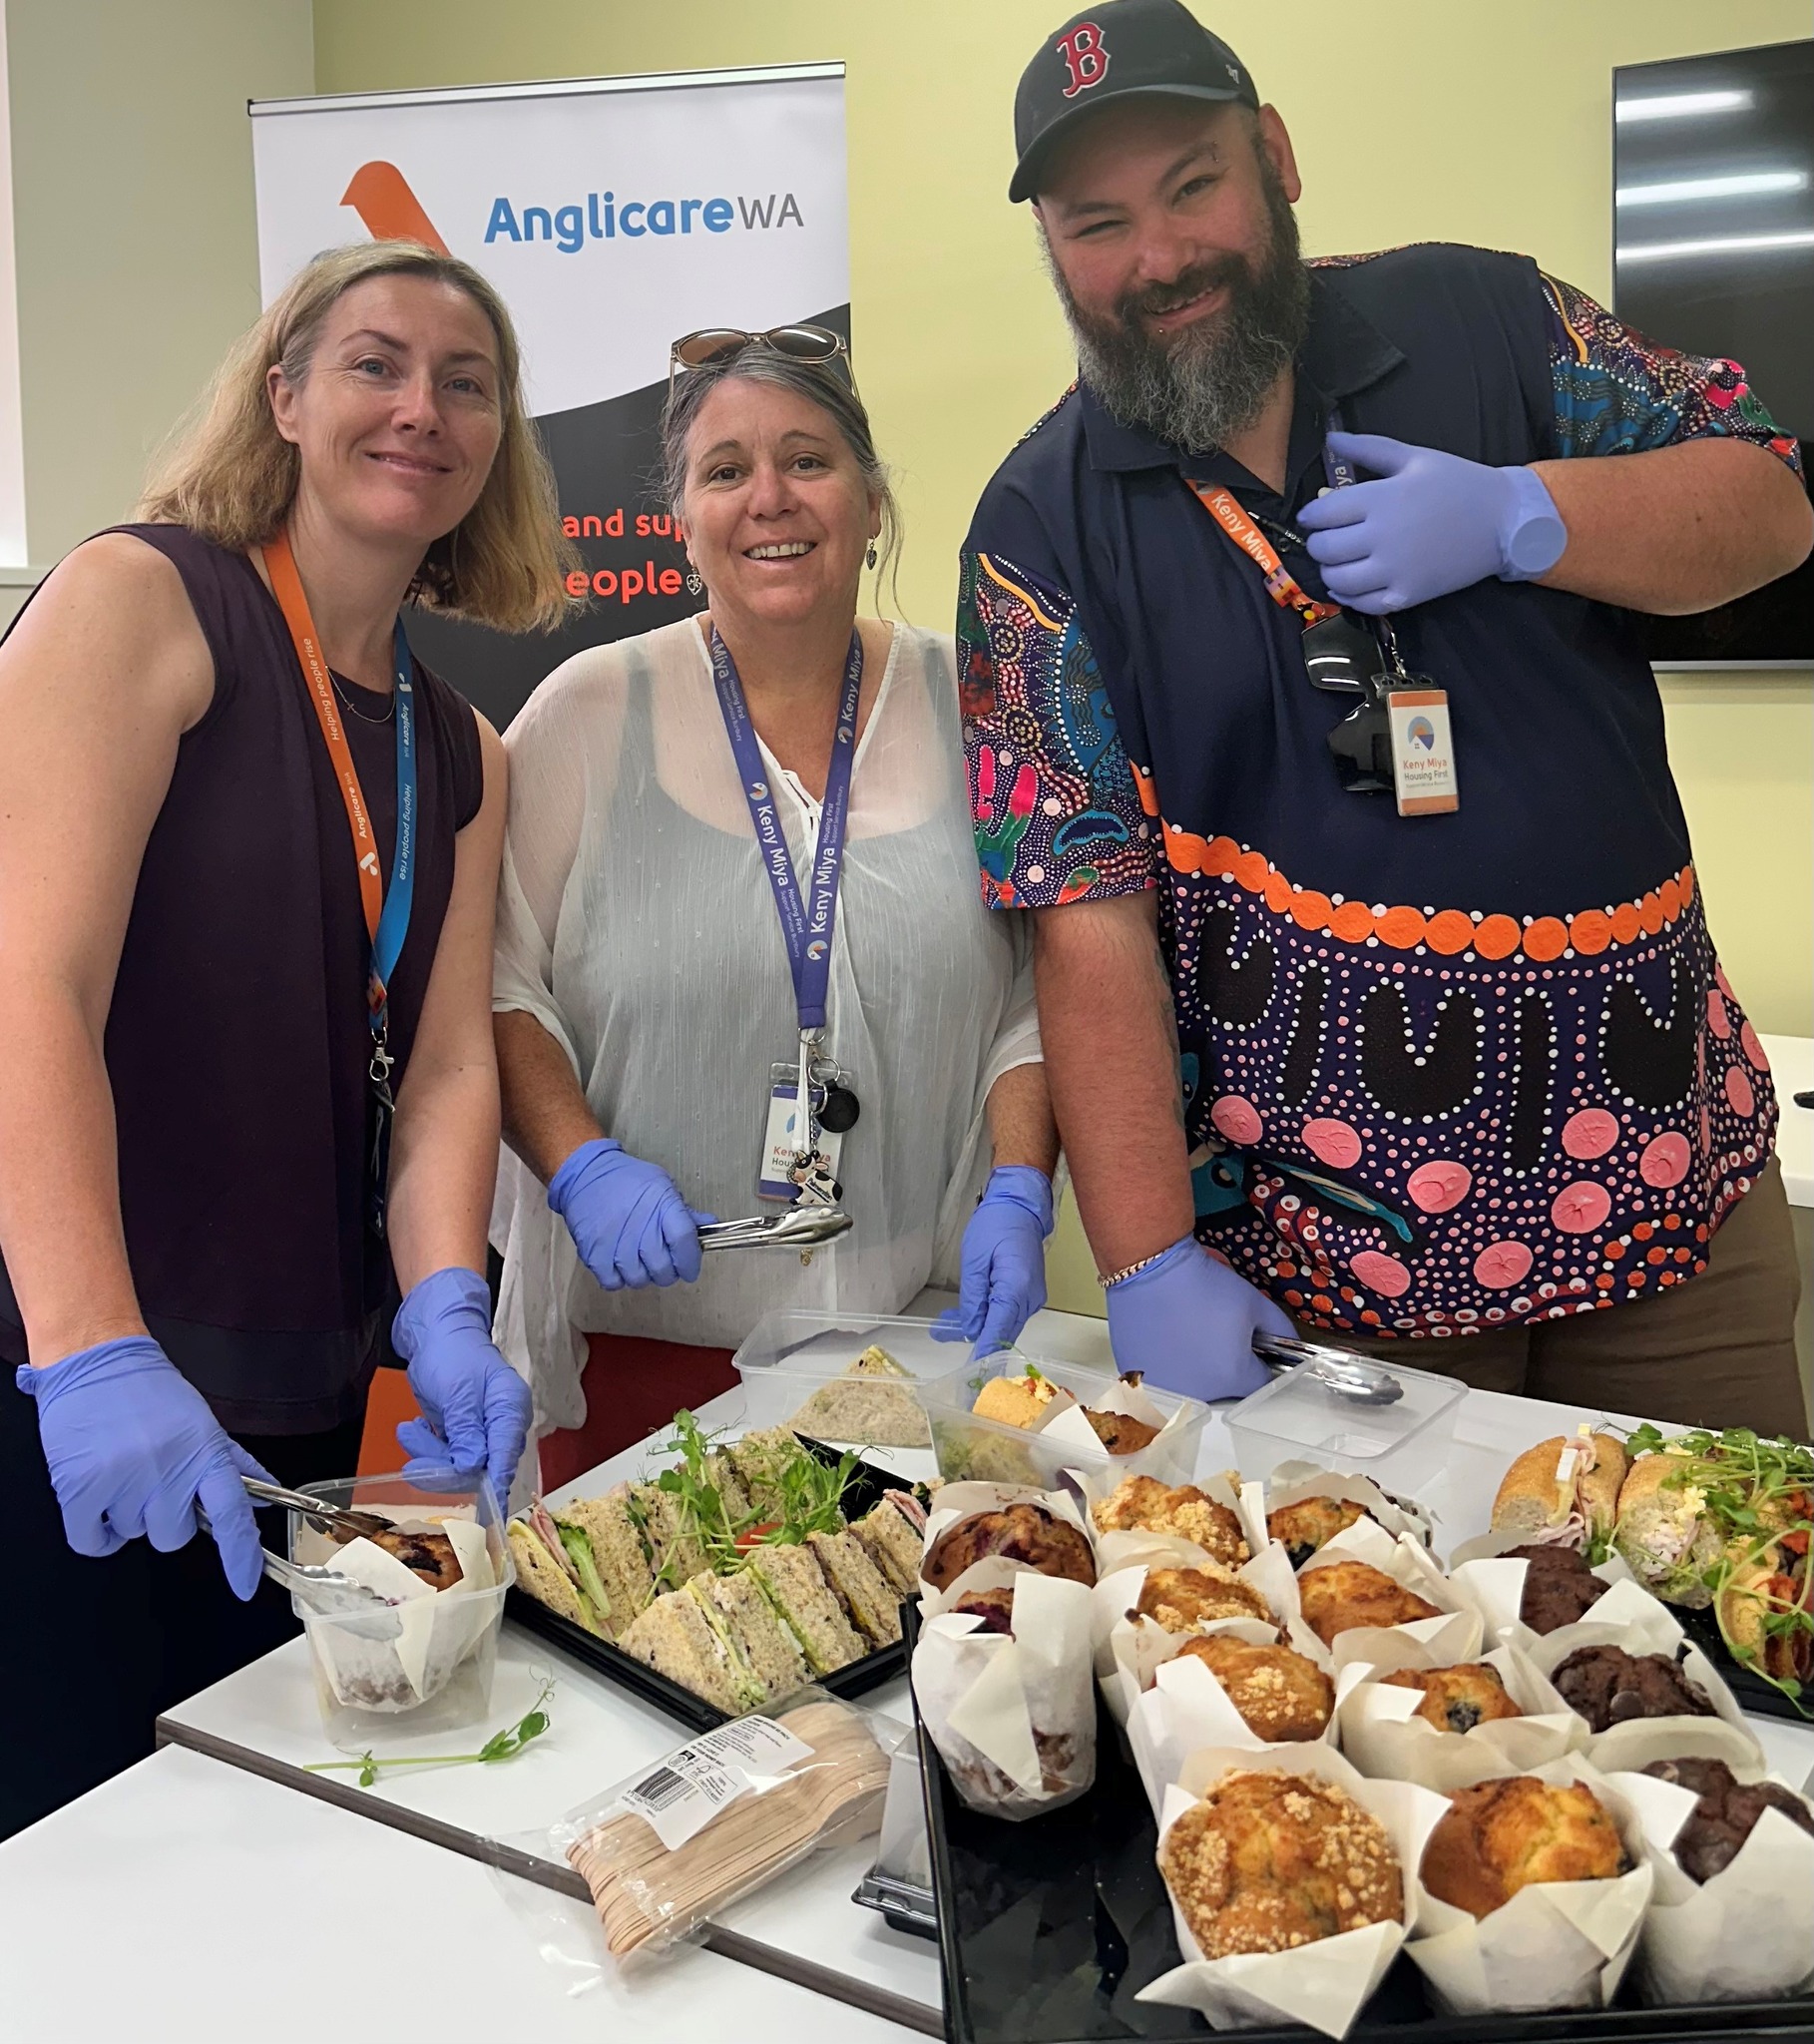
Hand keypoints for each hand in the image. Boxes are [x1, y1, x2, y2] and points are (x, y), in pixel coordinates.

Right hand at [16, 1337, 272, 1598]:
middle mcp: (167, 1470)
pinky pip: (93, 1540)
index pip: (233, 1515)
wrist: (97, 1359)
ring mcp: (124, 1480)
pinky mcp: (81, 1488)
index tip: (246, 1585)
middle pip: (174, 1537)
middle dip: (166, 1517)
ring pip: (133, 1536)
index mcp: (204, 1453)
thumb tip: (264, 1495)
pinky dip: (95, 1530)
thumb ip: (233, 1463)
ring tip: (123, 1470)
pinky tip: (97, 1497)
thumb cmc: (149, 1391)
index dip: (241, 1557)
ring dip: (127, 1514)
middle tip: (153, 1480)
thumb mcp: (203, 1423)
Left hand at [392, 1267, 532, 1505]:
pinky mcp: (463, 1434)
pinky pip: (447, 1456)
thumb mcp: (457, 1393)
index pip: (505, 1458)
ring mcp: (482, 1431)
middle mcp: (502, 1425)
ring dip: (429, 1455)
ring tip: (408, 1431)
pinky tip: (414, 1429)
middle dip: (442, 1467)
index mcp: (510, 1411)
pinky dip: (427, 1449)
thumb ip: (467, 1432)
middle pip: (480, 1468)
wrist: (437, 1333)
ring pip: (459, 1466)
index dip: (494, 1488)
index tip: (487, 1516)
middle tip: (413, 1460)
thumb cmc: (452, 1353)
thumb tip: (474, 1467)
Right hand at [546, 1137, 713, 1290]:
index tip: (690, 1269)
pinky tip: (620, 1262)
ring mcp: (615, 1243)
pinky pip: (613, 1282)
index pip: (684, 1242)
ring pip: (639, 1280)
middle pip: (663, 1269)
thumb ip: (685, 1212)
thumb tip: (709, 1226)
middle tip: (663, 1263)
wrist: (586, 1174)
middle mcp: (641, 1227)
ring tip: (638, 1259)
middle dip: (668, 1272)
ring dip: (642, 1274)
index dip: (691, 1261)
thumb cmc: (628, 1180)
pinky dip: (618, 1278)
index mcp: (663, 1207)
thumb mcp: (662, 1186)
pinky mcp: (594, 1254)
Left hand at [932, 1166, 1053, 1356]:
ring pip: (1003, 1324)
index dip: (983, 1352)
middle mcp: (1030, 1298)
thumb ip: (973, 1299)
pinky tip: (965, 1315)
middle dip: (974, 1340)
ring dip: (977, 1327)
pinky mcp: (1028, 1294)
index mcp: (1016, 1289)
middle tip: (941, 1337)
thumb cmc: (996, 1225)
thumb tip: (972, 1329)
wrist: (1020, 1207)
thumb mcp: (975, 1260)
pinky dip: (987, 1316)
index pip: (998, 1330)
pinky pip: (1007, 1313)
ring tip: (944, 1326)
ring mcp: (1032, 1297)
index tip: (970, 1373)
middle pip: (1002, 1331)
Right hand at [1105, 1237, 1289, 1400]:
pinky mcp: (1139, 1380)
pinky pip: (1161, 1380)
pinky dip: (1165, 1364)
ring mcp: (1166, 1390)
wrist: (1149, 1269)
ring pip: (1192, 1385)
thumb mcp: (1254, 1302)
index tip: (1250, 1345)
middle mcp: (1200, 1394)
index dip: (1259, 1361)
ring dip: (1195, 1367)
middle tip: (1214, 1333)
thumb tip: (1291, 1343)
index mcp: (1234, 1378)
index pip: (1261, 1383)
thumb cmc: (1203, 1285)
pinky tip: (1163, 1337)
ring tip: (1187, 1333)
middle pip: (1225, 1388)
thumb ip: (1280, 1329)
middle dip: (1226, 1364)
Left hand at [1296, 431, 1565, 612]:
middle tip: (1325, 537)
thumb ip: (1369, 448)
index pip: (1323, 513)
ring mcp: (1394, 570)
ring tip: (1338, 559)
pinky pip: (1361, 603)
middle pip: (1324, 548)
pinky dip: (1347, 594)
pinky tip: (1351, 582)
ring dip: (1328, 570)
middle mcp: (1382, 537)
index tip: (1312, 516)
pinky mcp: (1406, 595)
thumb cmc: (1459, 484)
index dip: (1310, 516)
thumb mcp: (1415, 457)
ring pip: (1336, 579)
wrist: (1505, 521)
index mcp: (1381, 499)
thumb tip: (1331, 438)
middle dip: (1317, 542)